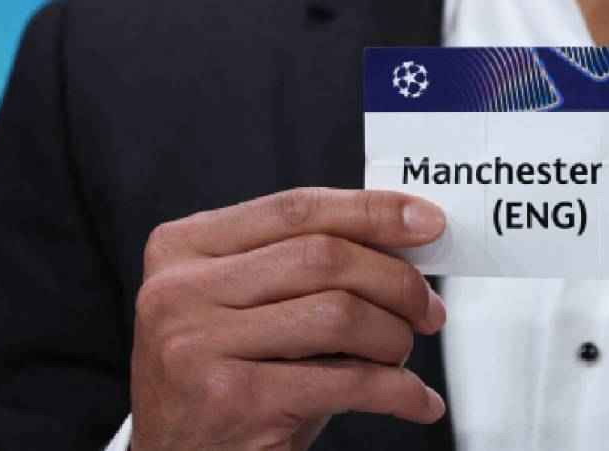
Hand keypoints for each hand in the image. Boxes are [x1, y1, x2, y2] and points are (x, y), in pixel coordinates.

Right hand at [131, 188, 448, 450]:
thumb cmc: (228, 374)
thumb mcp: (252, 303)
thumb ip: (306, 260)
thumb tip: (406, 234)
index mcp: (184, 246)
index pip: (296, 208)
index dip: (372, 211)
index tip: (427, 222)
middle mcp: (180, 290)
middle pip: (324, 256)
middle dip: (396, 281)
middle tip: (428, 309)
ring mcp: (199, 344)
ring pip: (339, 314)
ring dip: (393, 336)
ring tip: (402, 354)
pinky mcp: (233, 400)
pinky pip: (346, 382)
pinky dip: (398, 390)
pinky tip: (415, 400)